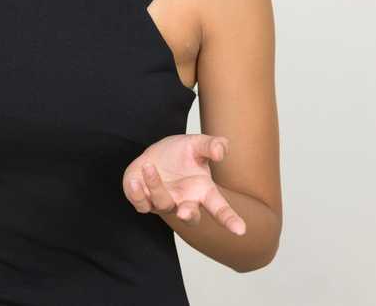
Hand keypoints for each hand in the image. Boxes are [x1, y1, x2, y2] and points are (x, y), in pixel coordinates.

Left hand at [122, 134, 246, 235]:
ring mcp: (165, 203)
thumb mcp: (197, 144)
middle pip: (190, 216)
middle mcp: (185, 201)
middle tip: (184, 213)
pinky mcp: (145, 202)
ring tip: (149, 166)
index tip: (241, 230)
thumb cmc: (181, 154)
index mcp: (203, 190)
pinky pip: (141, 204)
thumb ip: (212, 146)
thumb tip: (221, 151)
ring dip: (156, 186)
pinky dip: (136, 194)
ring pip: (162, 204)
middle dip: (188, 215)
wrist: (157, 154)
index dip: (230, 219)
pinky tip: (135, 180)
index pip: (220, 208)